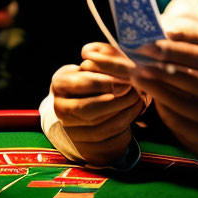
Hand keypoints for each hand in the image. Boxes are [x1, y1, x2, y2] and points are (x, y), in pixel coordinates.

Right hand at [51, 43, 145, 165]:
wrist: (94, 98)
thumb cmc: (99, 75)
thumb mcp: (99, 61)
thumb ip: (102, 53)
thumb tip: (93, 53)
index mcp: (60, 82)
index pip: (81, 83)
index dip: (105, 82)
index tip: (126, 79)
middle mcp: (59, 107)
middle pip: (87, 108)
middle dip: (115, 100)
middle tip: (134, 91)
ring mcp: (69, 128)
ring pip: (97, 126)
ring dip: (122, 112)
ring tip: (138, 98)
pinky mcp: (83, 144)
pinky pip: (105, 138)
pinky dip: (123, 123)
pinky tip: (135, 110)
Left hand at [132, 28, 197, 167]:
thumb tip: (176, 33)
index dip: (172, 45)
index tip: (151, 39)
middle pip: (189, 74)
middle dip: (158, 63)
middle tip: (138, 55)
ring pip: (183, 101)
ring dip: (156, 87)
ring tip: (140, 75)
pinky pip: (185, 126)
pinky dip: (167, 112)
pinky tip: (158, 101)